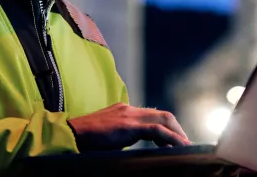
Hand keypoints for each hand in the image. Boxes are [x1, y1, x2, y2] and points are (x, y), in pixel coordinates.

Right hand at [67, 103, 190, 150]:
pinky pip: (156, 130)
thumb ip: (121, 137)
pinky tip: (179, 147)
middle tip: (186, 146)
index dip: (168, 128)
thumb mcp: (108, 136)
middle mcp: (129, 109)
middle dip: (178, 130)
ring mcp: (129, 115)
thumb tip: (133, 148)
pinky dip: (171, 138)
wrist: (70, 135)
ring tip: (186, 147)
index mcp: (124, 111)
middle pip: (163, 115)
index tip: (175, 142)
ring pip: (164, 120)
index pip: (153, 116)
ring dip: (178, 134)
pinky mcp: (128, 125)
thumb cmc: (84, 139)